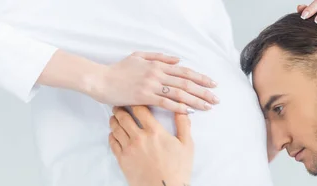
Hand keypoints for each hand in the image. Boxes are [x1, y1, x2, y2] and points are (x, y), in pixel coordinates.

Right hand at [91, 52, 218, 113]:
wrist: (100, 79)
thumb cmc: (118, 69)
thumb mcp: (139, 57)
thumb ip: (159, 57)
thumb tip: (178, 60)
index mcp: (158, 65)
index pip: (185, 72)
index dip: (200, 78)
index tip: (213, 84)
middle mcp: (157, 74)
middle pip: (186, 82)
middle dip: (204, 91)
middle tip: (216, 99)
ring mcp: (151, 85)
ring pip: (179, 93)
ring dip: (196, 100)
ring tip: (208, 106)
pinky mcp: (144, 96)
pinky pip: (165, 102)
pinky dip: (179, 106)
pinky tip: (189, 111)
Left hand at [109, 106, 192, 185]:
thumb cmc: (178, 169)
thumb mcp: (187, 145)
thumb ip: (183, 124)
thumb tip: (182, 109)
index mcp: (155, 132)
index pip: (140, 109)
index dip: (135, 102)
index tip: (134, 99)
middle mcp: (139, 138)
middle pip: (124, 117)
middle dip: (120, 109)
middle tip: (119, 105)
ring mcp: (129, 149)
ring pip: (116, 128)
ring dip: (114, 121)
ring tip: (115, 117)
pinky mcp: (122, 159)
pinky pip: (112, 143)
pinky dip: (112, 135)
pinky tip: (114, 134)